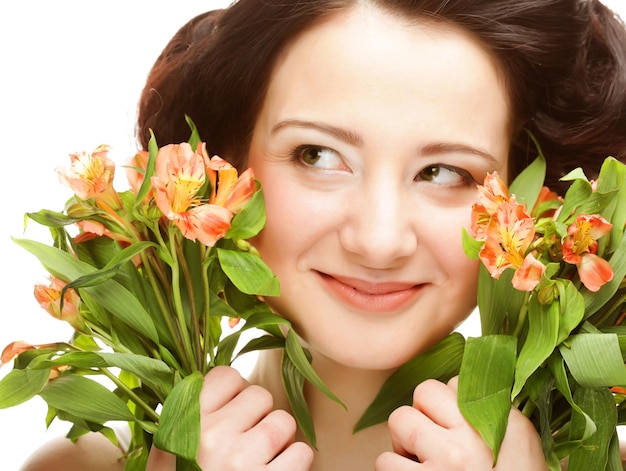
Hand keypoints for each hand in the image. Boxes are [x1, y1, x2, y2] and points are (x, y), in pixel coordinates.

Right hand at [147, 366, 312, 469]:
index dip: (234, 393)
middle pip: (260, 396)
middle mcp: (211, 436)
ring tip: (259, 460)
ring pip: (284, 422)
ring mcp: (241, 460)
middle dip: (258, 417)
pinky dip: (294, 463)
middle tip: (245, 443)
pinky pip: (302, 452)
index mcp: (184, 423)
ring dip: (278, 440)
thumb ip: (195, 413)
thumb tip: (232, 382)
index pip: (226, 376)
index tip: (231, 413)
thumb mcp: (171, 448)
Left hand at [375, 377, 545, 469]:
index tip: (453, 428)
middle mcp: (479, 438)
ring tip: (424, 468)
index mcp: (511, 428)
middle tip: (433, 444)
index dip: (448, 406)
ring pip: (399, 421)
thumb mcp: (520, 455)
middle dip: (422, 416)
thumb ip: (492, 420)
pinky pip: (386, 460)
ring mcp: (448, 461)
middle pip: (424, 392)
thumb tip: (453, 388)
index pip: (457, 384)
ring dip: (404, 445)